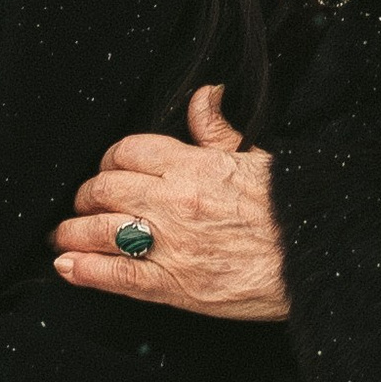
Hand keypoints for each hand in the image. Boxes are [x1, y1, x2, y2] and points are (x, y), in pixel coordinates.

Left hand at [52, 84, 289, 322]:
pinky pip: (116, 276)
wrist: (316, 259)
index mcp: (194, 166)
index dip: (110, 159)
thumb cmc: (291, 210)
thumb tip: (205, 95)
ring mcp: (171, 245)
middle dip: (87, 195)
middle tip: (83, 203)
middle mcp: (175, 201)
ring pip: (100, 230)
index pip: (130, 151)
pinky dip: (85, 269)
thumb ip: (218, 130)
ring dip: (73, 231)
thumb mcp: (256, 157)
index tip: (108, 170)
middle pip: (106, 188)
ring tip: (64, 234)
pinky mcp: (174, 286)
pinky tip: (68, 265)